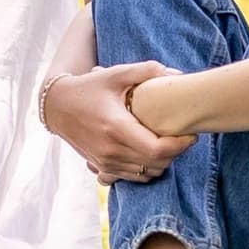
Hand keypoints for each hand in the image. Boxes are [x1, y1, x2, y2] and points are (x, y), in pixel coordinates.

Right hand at [39, 60, 188, 181]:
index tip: (191, 134)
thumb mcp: (116, 74)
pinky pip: (133, 178)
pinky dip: (146, 169)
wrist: (57, 106)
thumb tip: (177, 75)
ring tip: (166, 143)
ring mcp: (105, 162)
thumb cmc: (89, 87)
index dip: (180, 146)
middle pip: (156, 164)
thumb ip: (147, 71)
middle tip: (181, 136)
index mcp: (116, 127)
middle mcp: (110, 150)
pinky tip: (146, 153)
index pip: (157, 150)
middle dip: (175, 153)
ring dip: (162, 162)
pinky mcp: (101, 168)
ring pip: (147, 174)